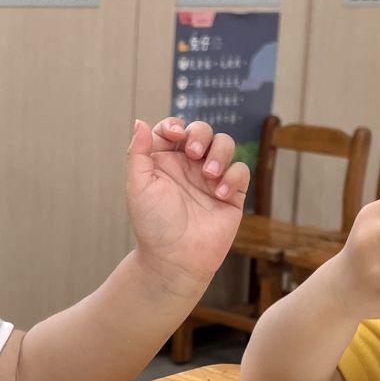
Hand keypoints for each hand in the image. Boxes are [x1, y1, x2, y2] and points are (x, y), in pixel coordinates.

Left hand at [125, 118, 251, 293]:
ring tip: (209, 174)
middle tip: (194, 154)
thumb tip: (139, 121)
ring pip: (224, 144)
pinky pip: (241, 170)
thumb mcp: (138, 186)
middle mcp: (189, 167)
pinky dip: (233, 176)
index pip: (173, 129)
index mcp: (165, 161)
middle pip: (202, 131)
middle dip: (201, 134)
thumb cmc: (153, 225)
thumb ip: (138, 152)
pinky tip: (220, 194)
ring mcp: (211, 179)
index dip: (175, 125)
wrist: (175, 259)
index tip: (175, 136)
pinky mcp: (231, 194)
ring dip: (219, 152)